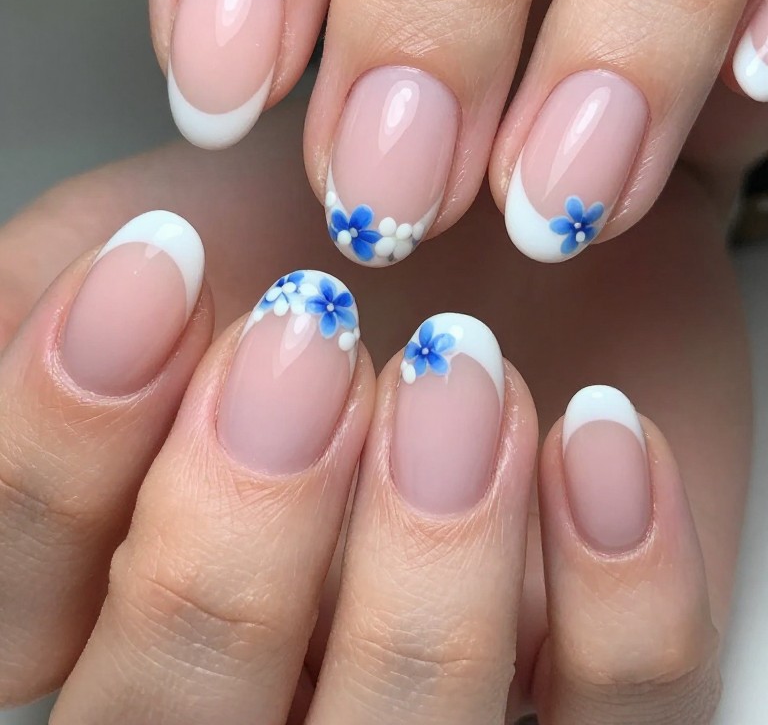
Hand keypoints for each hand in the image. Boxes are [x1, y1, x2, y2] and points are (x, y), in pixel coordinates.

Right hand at [0, 96, 748, 720]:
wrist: (466, 223)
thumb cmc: (283, 238)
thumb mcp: (124, 245)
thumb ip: (36, 305)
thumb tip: (52, 332)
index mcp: (105, 605)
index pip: (11, 596)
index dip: (56, 441)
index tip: (155, 264)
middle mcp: (248, 691)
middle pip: (181, 718)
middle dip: (235, 531)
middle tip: (307, 333)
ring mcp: (415, 708)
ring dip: (428, 568)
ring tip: (458, 376)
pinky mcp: (583, 690)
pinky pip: (615, 719)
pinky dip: (620, 593)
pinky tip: (592, 437)